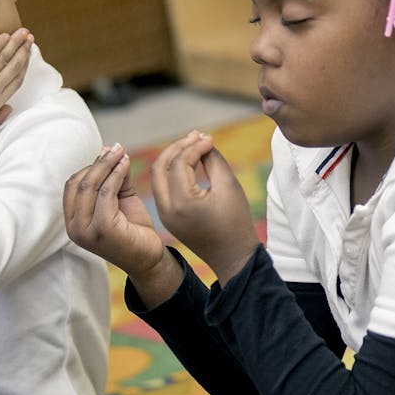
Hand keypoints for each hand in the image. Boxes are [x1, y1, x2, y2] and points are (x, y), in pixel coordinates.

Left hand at [0, 29, 31, 135]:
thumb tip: (10, 108)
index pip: (16, 81)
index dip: (25, 66)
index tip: (28, 55)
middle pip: (14, 67)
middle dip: (24, 51)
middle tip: (30, 39)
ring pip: (4, 58)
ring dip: (16, 43)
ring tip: (23, 33)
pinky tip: (6, 35)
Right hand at [64, 144, 171, 282]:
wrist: (149, 258)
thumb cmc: (133, 230)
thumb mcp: (119, 200)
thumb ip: (113, 179)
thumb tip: (110, 150)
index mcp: (73, 222)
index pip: (72, 186)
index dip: (89, 166)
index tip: (107, 152)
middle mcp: (74, 228)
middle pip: (79, 183)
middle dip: (98, 162)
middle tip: (115, 147)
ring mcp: (85, 231)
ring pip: (90, 185)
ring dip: (107, 164)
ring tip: (121, 152)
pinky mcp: (102, 229)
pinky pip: (106, 193)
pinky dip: (115, 175)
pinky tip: (126, 164)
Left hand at [149, 131, 259, 281]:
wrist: (234, 258)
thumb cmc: (236, 223)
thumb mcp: (229, 186)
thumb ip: (213, 160)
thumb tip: (203, 142)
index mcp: (182, 203)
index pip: (180, 163)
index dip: (195, 146)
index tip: (211, 139)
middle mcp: (166, 209)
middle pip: (160, 166)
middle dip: (177, 147)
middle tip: (197, 136)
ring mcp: (164, 215)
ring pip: (158, 176)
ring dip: (173, 158)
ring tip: (194, 145)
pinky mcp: (168, 217)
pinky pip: (164, 188)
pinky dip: (173, 172)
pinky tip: (190, 162)